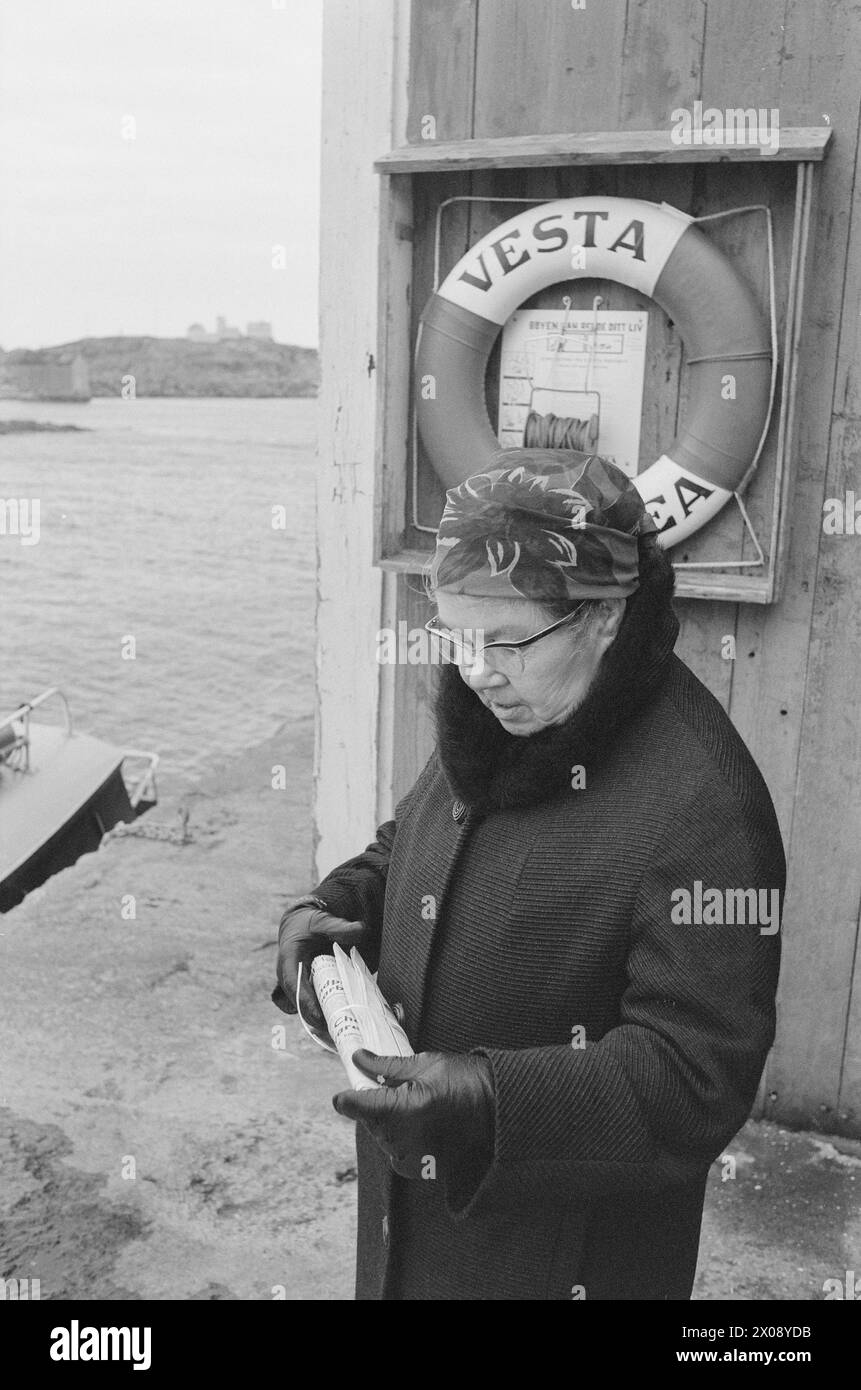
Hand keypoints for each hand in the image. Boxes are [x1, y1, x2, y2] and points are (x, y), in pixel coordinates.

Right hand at [271, 900, 371, 1032]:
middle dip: (315, 1019)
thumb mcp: (322, 920)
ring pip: (305, 1010)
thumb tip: (360, 929)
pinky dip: (324, 1019)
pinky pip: (311, 1009)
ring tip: (340, 1037)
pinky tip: (340, 1031)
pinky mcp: (304, 992)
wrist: (299, 927)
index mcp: (288, 959)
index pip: (293, 984)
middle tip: (336, 1032)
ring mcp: (294, 987)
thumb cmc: (310, 924)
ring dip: (320, 1024)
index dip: (306, 1002)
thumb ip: (339, 927)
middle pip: (299, 1004)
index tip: (320, 1016)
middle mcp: (288, 976)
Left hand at [333, 1049, 494, 1179]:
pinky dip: (398, 1139)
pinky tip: (416, 1125)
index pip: (361, 1107)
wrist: (500, 1108)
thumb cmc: (467, 1080)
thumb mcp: (426, 1064)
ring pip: (382, 1138)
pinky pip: (396, 1153)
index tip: (340, 1097)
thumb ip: (387, 1066)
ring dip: (386, 1124)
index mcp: (407, 1108)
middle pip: (370, 1122)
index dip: (347, 1101)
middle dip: (374, 1107)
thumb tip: (360, 1059)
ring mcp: (416, 1156)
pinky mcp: (423, 1168)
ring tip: (411, 1106)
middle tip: (394, 1091)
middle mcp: (408, 1137)